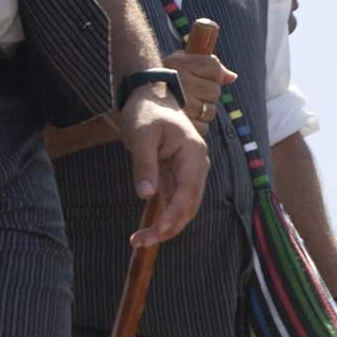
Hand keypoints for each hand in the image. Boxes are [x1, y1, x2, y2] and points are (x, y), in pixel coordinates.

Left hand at [115, 87, 209, 245]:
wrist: (149, 95)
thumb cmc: (146, 111)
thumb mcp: (141, 136)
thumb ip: (144, 165)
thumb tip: (146, 196)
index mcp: (193, 154)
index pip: (188, 192)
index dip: (175, 215)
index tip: (157, 233)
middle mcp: (196, 166)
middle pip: (189, 204)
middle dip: (169, 227)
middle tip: (142, 242)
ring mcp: (188, 171)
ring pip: (182, 206)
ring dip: (165, 224)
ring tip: (140, 240)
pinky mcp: (176, 175)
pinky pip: (173, 200)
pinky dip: (162, 215)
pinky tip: (147, 228)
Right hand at [167, 49, 236, 127]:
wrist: (134, 97)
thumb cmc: (163, 78)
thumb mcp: (182, 62)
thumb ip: (210, 67)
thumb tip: (232, 78)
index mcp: (180, 63)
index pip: (213, 66)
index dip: (214, 73)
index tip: (202, 75)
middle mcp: (181, 82)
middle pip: (213, 90)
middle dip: (207, 94)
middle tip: (191, 93)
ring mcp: (181, 103)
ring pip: (210, 110)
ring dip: (203, 110)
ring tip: (186, 106)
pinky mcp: (181, 123)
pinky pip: (203, 126)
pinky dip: (198, 125)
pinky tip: (186, 119)